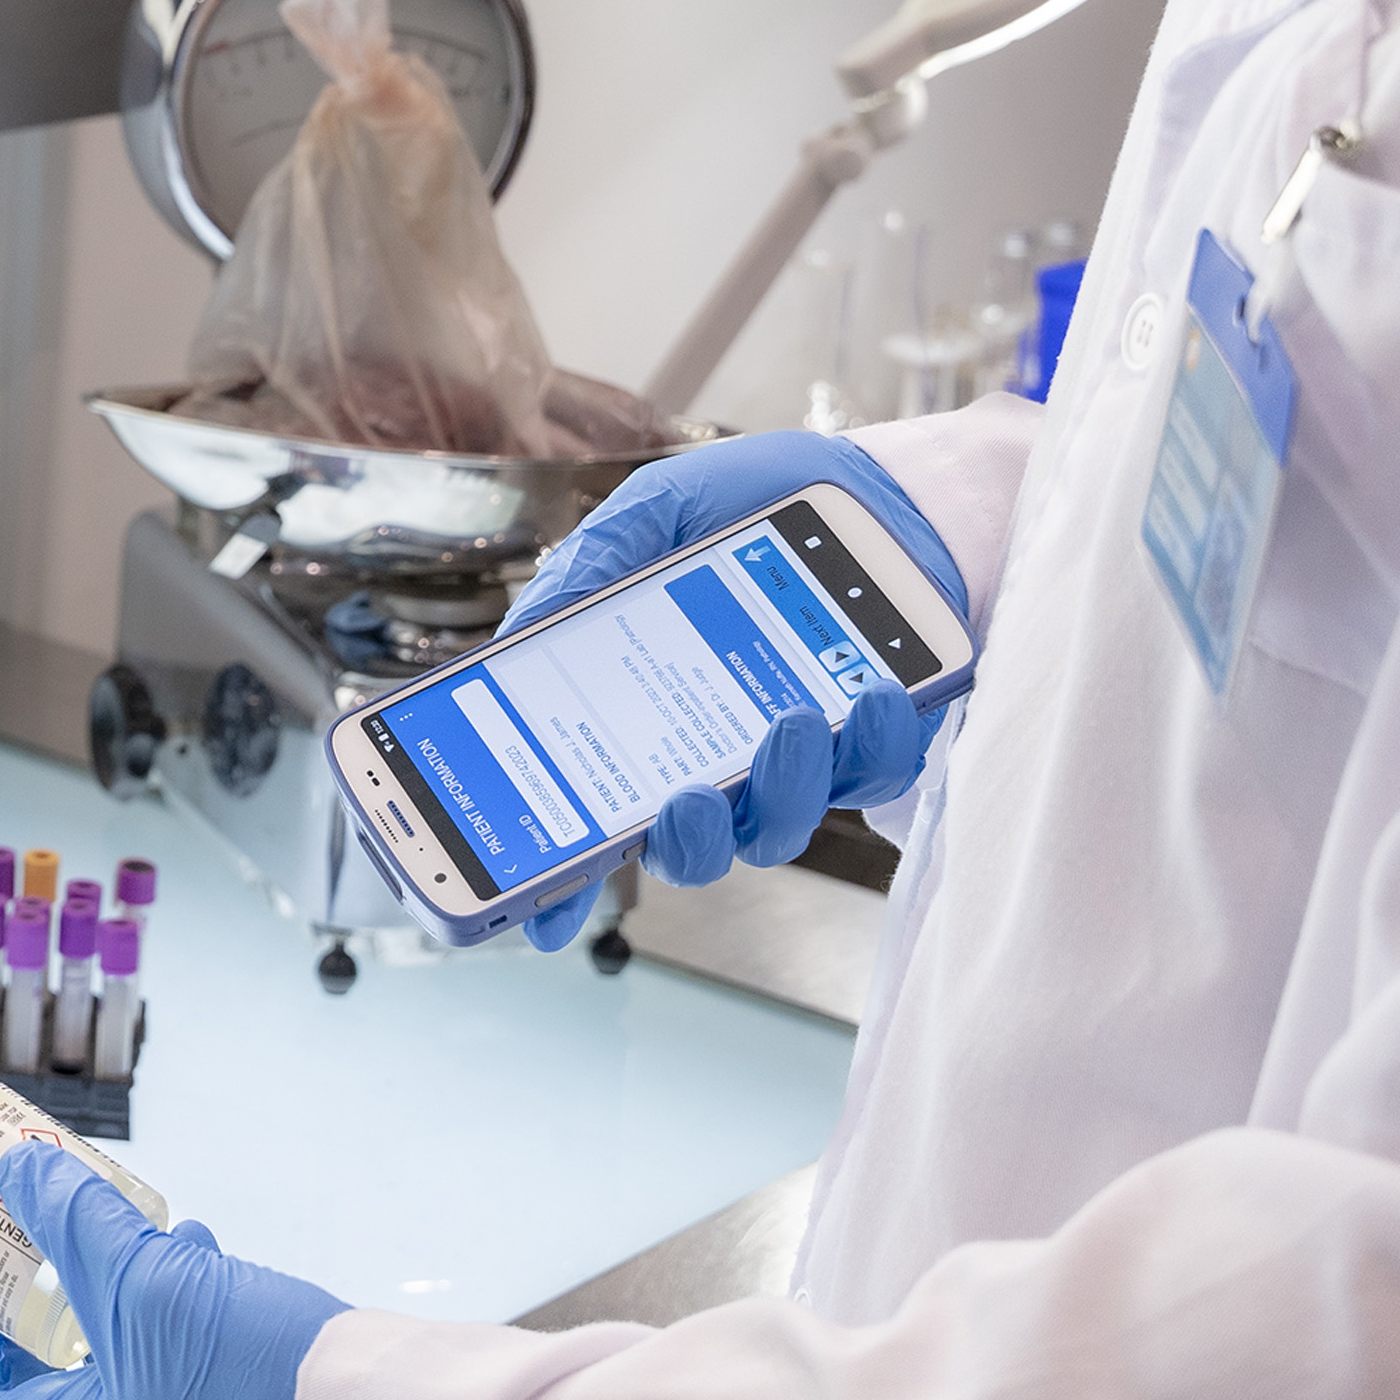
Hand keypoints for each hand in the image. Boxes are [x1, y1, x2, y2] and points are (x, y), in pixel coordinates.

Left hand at [0, 1143, 348, 1399]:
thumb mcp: (140, 1282)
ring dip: (102, 1286)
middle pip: (38, 1381)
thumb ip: (73, 1223)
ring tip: (113, 1224)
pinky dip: (168, 1296)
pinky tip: (193, 1249)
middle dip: (26, 1300)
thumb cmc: (253, 1386)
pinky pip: (175, 1351)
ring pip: (113, 1356)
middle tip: (16, 1238)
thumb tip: (23, 1176)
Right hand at [516, 432, 970, 952]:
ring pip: (777, 827)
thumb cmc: (754, 499)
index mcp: (644, 713)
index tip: (545, 915)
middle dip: (683, 842)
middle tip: (685, 799)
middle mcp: (713, 755)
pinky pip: (869, 777)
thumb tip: (527, 631)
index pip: (594, 814)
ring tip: (793, 717)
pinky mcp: (871, 745)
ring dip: (782, 786)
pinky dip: (872, 743)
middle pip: (687, 848)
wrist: (870, 484)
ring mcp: (793, 761)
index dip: (564, 880)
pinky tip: (873, 691)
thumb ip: (596, 560)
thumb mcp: (658, 510)